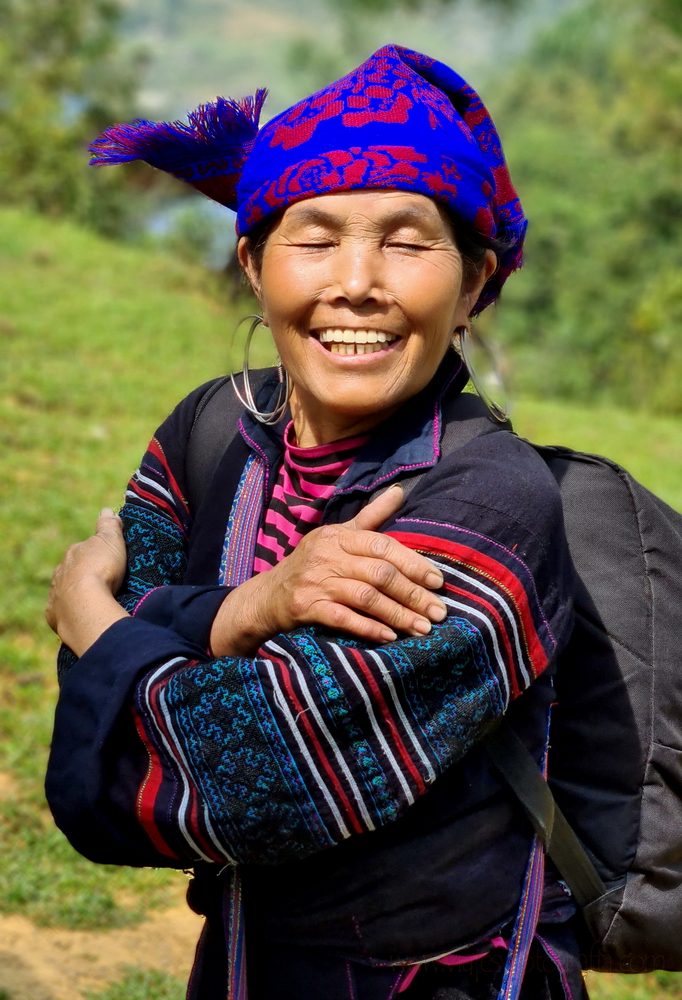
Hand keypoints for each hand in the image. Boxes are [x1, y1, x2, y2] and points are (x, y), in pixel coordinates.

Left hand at [46, 508, 128, 656]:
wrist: (84, 605)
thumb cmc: (100, 570)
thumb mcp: (111, 541)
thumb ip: (108, 526)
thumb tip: (107, 510)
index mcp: (73, 553)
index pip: (84, 549)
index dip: (96, 554)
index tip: (108, 560)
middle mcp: (60, 571)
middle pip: (73, 571)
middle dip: (84, 575)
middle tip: (104, 583)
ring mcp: (55, 594)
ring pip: (66, 591)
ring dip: (78, 594)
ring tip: (96, 602)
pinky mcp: (54, 615)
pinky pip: (62, 612)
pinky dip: (71, 612)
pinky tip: (83, 617)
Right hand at [210, 484, 446, 656]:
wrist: (267, 596)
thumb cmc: (312, 564)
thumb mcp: (338, 536)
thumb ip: (371, 517)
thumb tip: (399, 491)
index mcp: (338, 535)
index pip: (382, 545)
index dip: (413, 563)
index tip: (438, 581)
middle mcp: (327, 555)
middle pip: (379, 573)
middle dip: (412, 594)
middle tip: (439, 611)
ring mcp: (315, 581)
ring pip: (365, 597)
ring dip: (398, 614)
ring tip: (423, 628)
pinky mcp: (305, 607)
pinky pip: (343, 618)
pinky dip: (368, 628)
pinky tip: (389, 637)